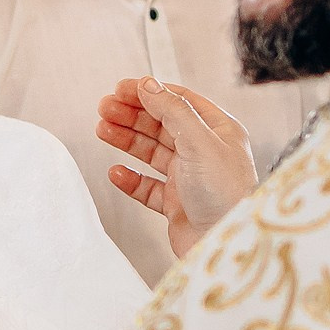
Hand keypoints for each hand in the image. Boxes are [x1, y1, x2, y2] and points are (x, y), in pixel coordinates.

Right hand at [96, 77, 258, 256]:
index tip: (121, 89)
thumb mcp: (199, 142)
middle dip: (132, 115)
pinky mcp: (176, 205)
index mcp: (218, 132)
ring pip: (151, 153)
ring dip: (126, 140)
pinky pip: (147, 187)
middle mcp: (204, 153)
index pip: (180, 102)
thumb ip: (172, 110)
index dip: (150, 93)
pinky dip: (130, 179)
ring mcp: (189, 179)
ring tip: (102, 130)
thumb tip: (149, 84)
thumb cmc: (227, 194)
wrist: (227, 244)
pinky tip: (116, 172)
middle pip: (162, 125)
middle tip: (105, 108)